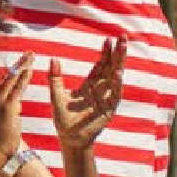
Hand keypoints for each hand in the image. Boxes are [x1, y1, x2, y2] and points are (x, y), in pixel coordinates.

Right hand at [0, 54, 32, 166]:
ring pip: (12, 79)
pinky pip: (18, 88)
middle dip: (18, 65)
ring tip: (31, 56)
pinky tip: (31, 69)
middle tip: (28, 54)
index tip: (19, 66)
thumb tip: (8, 116)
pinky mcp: (8, 106)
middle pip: (6, 77)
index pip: (1, 85)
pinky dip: (24, 77)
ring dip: (22, 66)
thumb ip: (2, 117)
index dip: (11, 74)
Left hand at [50, 35, 126, 159]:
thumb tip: (52, 59)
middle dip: (117, 53)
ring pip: (115, 77)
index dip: (104, 54)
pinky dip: (117, 83)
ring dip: (120, 63)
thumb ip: (55, 79)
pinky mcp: (110, 109)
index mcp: (89, 86)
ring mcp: (107, 99)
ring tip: (123, 48)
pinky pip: (115, 94)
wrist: (69, 139)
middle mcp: (100, 90)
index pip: (100, 66)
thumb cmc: (63, 120)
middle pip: (111, 68)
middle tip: (122, 37)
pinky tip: (118, 72)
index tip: (108, 40)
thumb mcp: (57, 97)